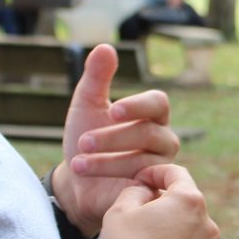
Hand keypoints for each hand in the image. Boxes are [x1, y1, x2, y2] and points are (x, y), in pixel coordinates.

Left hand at [55, 45, 180, 237]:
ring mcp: (160, 167)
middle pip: (149, 133)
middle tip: (82, 142)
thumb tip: (106, 47)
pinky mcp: (152, 190)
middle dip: (112, 138)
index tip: (113, 111)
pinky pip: (143, 183)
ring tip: (78, 163)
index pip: (158, 103)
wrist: (76, 185)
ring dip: (107, 161)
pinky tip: (94, 180)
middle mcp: (162, 139)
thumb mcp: (86, 107)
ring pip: (144, 160)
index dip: (138, 105)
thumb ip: (97, 78)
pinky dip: (116, 179)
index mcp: (151, 115)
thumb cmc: (85, 142)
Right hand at [97, 164, 218, 238]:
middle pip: (183, 201)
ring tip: (140, 236)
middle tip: (137, 206)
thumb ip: (136, 190)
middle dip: (162, 199)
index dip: (154, 172)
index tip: (139, 178)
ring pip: (186, 227)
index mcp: (190, 201)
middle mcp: (207, 223)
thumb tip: (147, 191)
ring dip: (167, 224)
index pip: (175, 173)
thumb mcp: (120, 209)